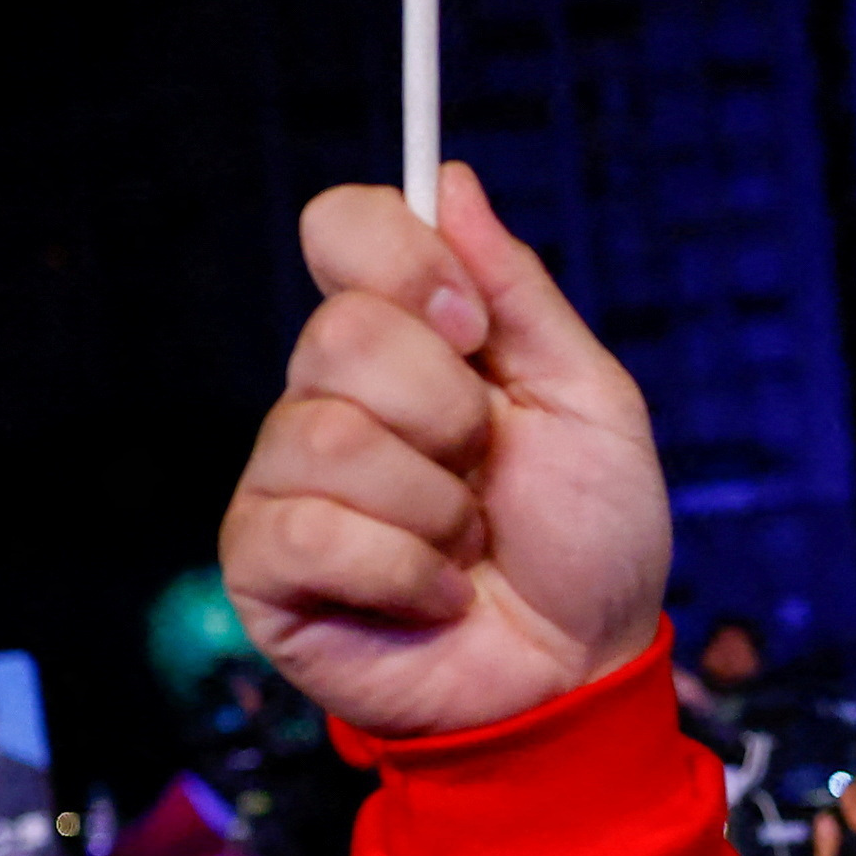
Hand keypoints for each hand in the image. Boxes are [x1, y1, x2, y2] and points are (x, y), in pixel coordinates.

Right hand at [221, 169, 669, 739]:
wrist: (583, 674)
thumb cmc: (591, 545)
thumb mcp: (590, 403)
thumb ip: (520, 292)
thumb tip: (449, 181)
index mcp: (407, 344)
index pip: (341, 229)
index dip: (403, 258)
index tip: (474, 325)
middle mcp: (331, 397)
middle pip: (340, 332)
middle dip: (449, 410)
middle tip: (486, 469)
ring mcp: (287, 480)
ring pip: (329, 433)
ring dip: (435, 505)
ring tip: (466, 547)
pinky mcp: (264, 566)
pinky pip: (311, 527)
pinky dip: (403, 570)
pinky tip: (434, 598)